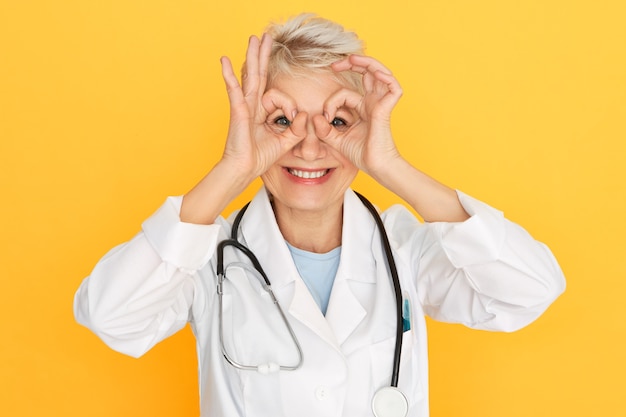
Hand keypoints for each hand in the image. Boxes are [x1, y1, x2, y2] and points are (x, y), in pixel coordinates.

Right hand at [220, 34, 306, 180]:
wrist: (244, 168)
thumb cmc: (259, 157)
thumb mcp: (285, 142)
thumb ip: (297, 129)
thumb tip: (305, 115)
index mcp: (262, 112)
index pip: (279, 96)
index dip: (290, 105)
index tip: (294, 118)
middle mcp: (252, 105)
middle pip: (260, 75)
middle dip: (264, 56)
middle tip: (266, 37)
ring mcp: (244, 106)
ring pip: (250, 76)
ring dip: (252, 56)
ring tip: (254, 39)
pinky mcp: (238, 110)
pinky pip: (234, 89)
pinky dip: (228, 75)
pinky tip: (223, 60)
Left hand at [313, 55, 402, 177]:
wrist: (376, 166)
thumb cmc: (362, 155)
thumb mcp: (337, 140)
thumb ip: (325, 129)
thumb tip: (315, 117)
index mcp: (363, 108)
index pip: (346, 93)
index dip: (332, 101)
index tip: (326, 116)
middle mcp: (373, 102)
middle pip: (367, 72)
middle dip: (352, 63)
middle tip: (335, 63)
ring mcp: (381, 103)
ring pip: (379, 72)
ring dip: (366, 62)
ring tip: (351, 58)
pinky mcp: (387, 108)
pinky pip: (392, 86)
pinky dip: (384, 75)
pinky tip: (373, 71)